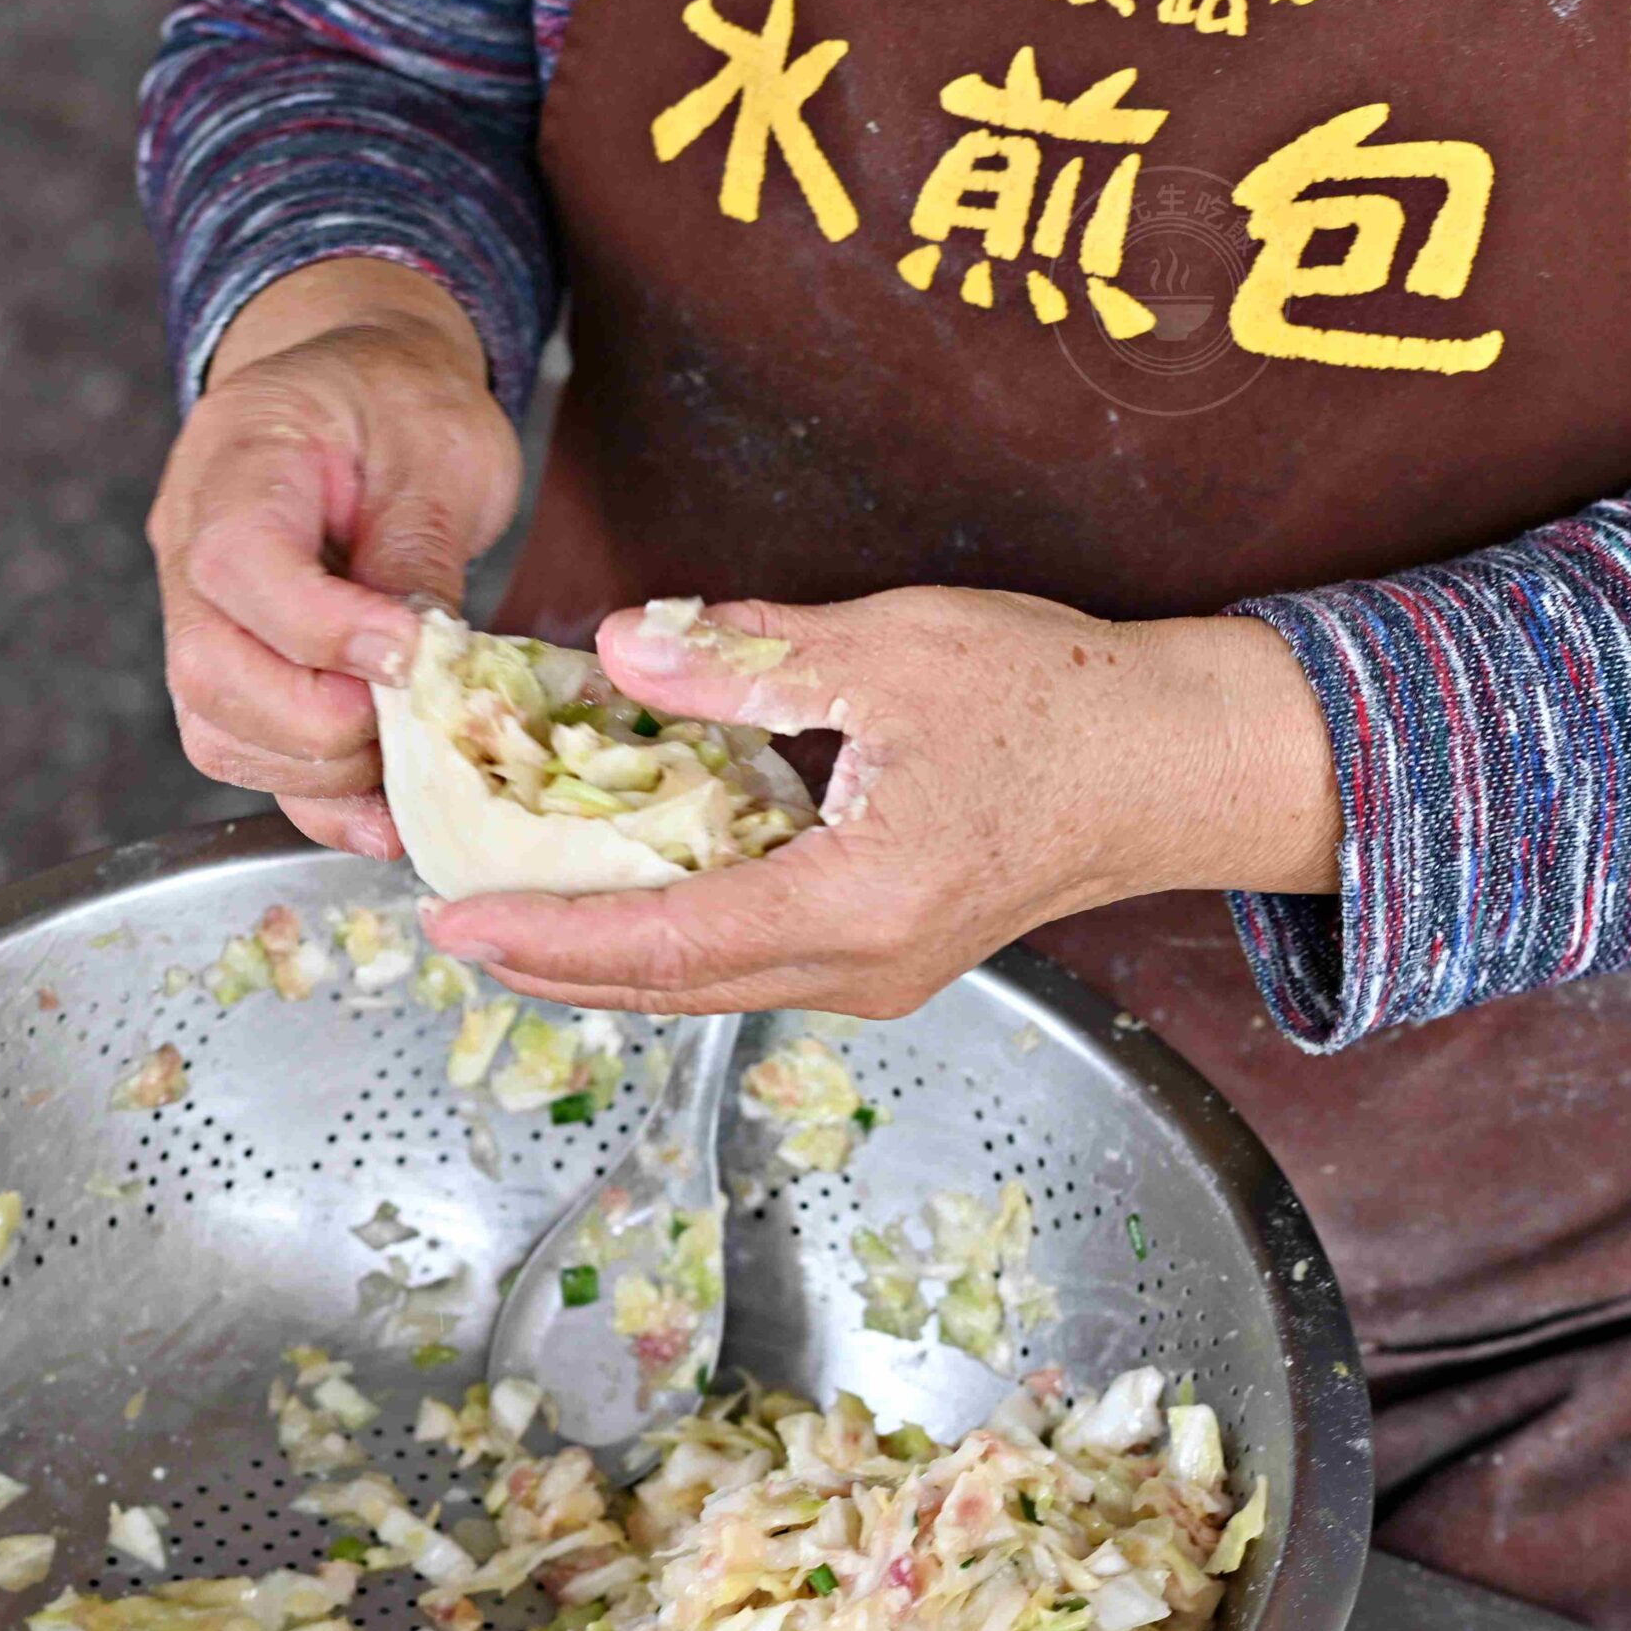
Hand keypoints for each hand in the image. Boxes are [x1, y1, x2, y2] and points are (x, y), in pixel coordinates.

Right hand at [150, 258, 521, 855]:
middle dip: (322, 723)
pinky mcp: (230, 667)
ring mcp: (198, 614)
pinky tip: (385, 811)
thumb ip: (420, 553)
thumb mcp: (439, 446)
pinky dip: (316, 797)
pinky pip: (248, 753)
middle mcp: (189, 546)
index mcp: (238, 459)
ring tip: (414, 764)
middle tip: (418, 721)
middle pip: (209, 670)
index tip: (411, 657)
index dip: (322, 631)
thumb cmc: (399, 401)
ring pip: (217, 731)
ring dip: (319, 772)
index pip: (238, 563)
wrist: (357, 386)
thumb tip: (422, 665)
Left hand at [421, 588, 1342, 1016]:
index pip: (661, 941)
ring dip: (604, 953)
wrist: (1181, 761)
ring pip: (704, 982)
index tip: (452, 918)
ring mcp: (876, 973)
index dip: (546, 934)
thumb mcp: (892, 651)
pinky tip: (625, 886)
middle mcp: (859, 967)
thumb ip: (747, 655)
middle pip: (667, 986)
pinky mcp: (887, 954)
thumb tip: (619, 645)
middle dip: (549, 960)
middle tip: (448, 918)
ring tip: (512, 907)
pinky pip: (748, 960)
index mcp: (855, 905)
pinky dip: (669, 933)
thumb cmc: (1060, 700)